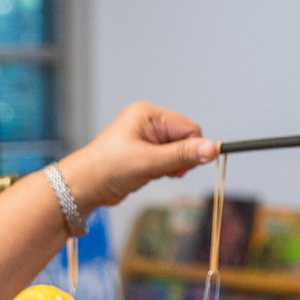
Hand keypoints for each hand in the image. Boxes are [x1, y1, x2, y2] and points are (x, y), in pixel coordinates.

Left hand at [59, 102, 217, 209]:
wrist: (85, 185)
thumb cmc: (110, 169)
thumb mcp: (150, 162)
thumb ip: (183, 155)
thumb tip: (213, 149)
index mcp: (150, 115)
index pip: (189, 128)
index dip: (193, 149)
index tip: (183, 167)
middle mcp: (149, 122)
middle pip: (186, 139)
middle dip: (180, 158)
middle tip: (164, 171)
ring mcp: (147, 136)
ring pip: (179, 151)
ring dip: (171, 166)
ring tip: (151, 172)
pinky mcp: (145, 151)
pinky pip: (168, 159)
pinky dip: (165, 169)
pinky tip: (150, 174)